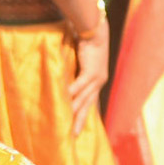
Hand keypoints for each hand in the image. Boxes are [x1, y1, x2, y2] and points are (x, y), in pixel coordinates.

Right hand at [69, 19, 109, 136]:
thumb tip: (65, 79)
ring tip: (66, 122)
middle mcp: (99, 82)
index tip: (78, 125)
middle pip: (88, 105)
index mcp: (98, 80)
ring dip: (74, 111)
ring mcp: (96, 78)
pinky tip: (64, 102)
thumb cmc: (87, 42)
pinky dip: (71, 94)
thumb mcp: (83, 60)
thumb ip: (76, 70)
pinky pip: (79, 86)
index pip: (90, 101)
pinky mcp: (90, 72)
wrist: (95, 30)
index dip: (84, 113)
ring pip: (83, 99)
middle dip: (80, 120)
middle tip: (73, 134)